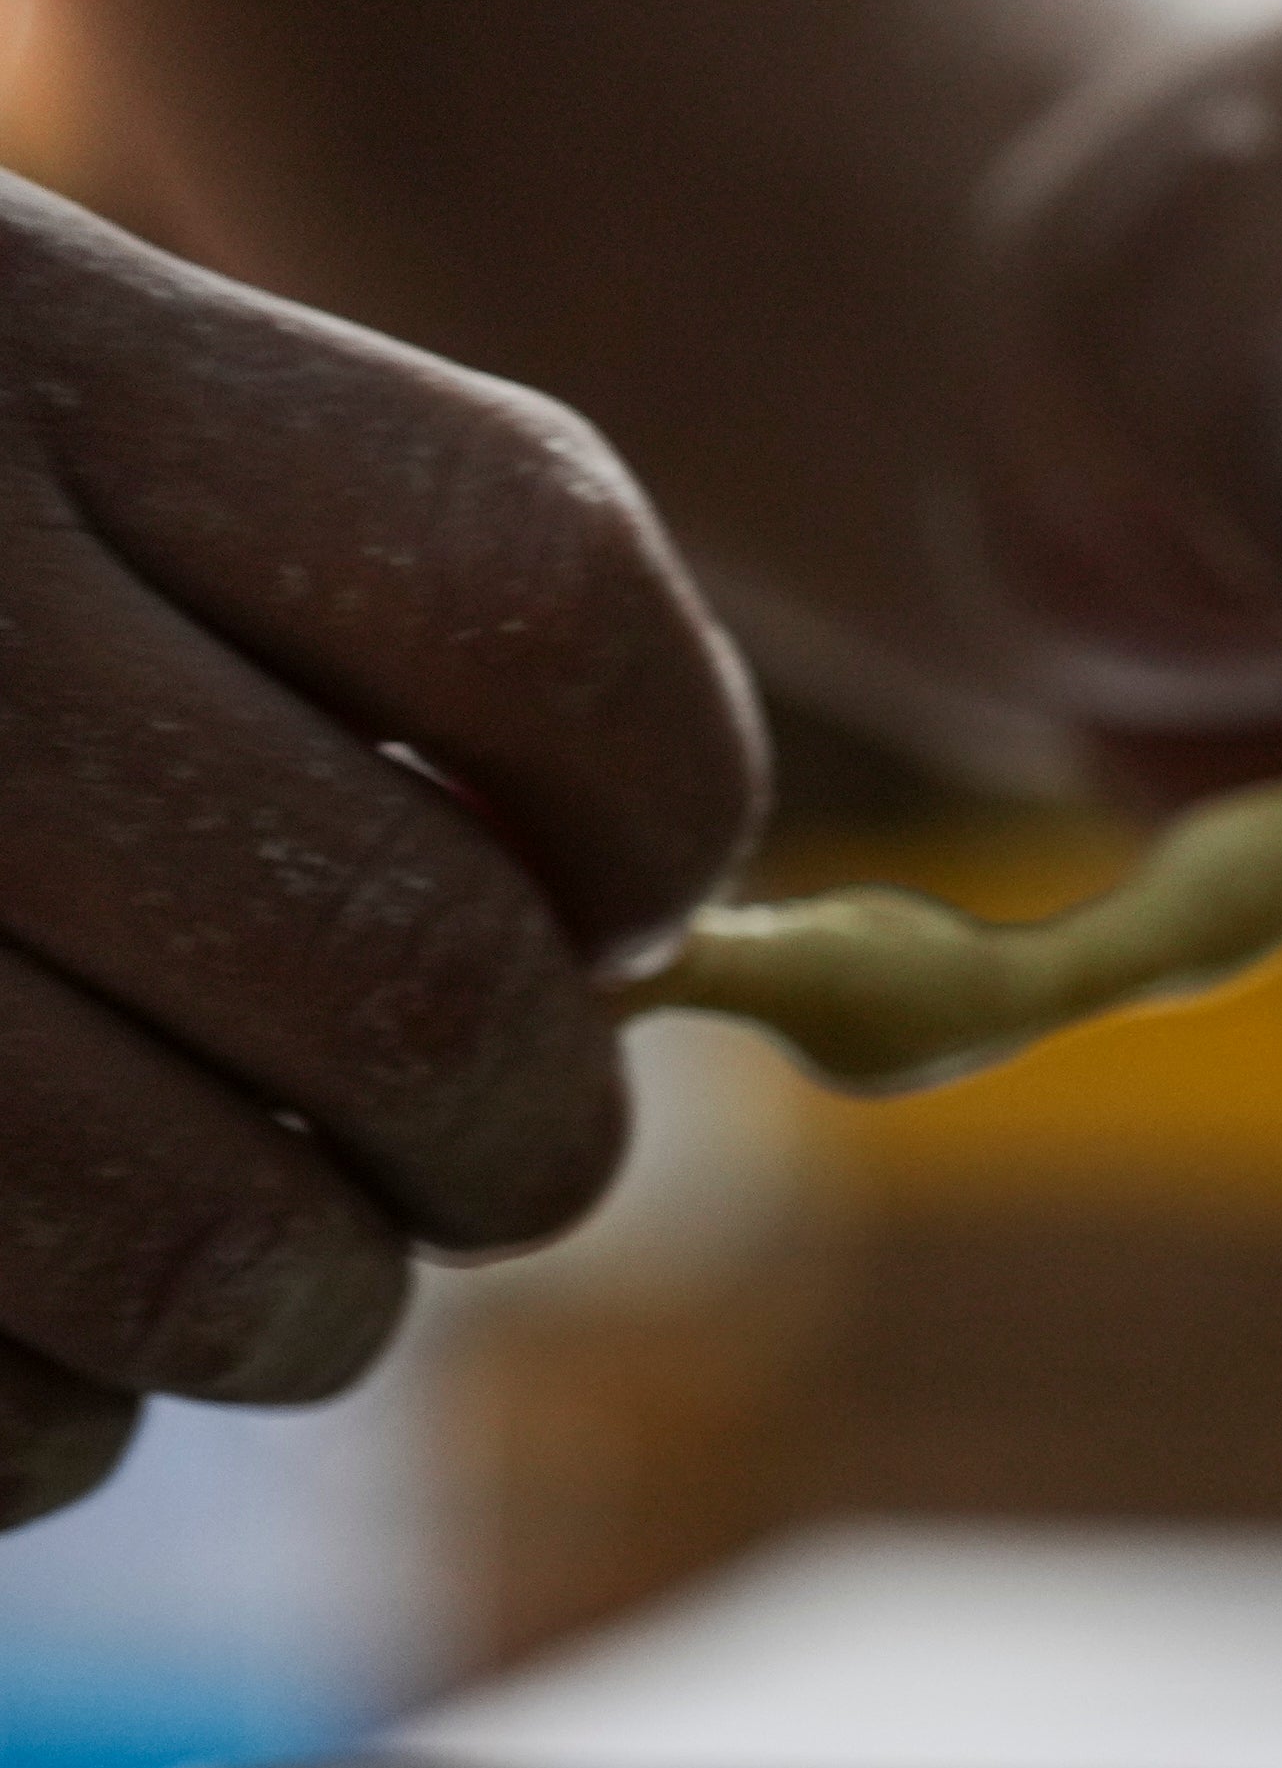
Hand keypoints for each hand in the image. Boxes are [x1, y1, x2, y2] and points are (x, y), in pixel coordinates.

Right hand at [0, 175, 762, 1523]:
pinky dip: (45, 1411)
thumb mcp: (7, 446)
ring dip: (291, 1295)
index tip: (610, 902)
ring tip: (219, 1232)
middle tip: (455, 1141)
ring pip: (224, 1249)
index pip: (540, 598)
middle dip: (509, 1131)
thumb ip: (320, 639)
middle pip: (417, 972)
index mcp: (6, 345)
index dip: (660, 808)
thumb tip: (723, 974)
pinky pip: (9, 1422)